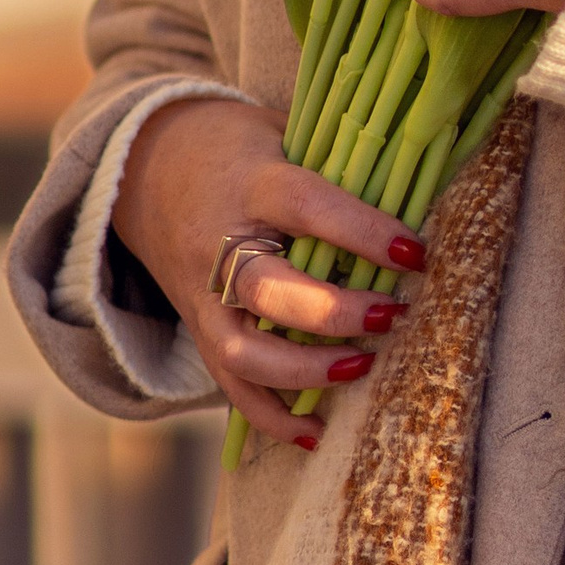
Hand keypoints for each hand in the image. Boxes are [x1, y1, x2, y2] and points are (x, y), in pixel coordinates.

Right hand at [105, 92, 429, 449]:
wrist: (147, 168)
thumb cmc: (238, 148)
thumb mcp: (281, 132)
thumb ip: (335, 162)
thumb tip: (417, 182)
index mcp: (250, 183)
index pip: (306, 206)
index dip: (361, 231)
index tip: (415, 254)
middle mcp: (218, 245)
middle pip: (265, 291)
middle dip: (333, 313)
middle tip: (393, 314)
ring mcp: (204, 296)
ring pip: (241, 351)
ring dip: (305, 371)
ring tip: (363, 366)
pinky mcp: (200, 330)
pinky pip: (229, 386)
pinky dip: (271, 417)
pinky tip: (316, 432)